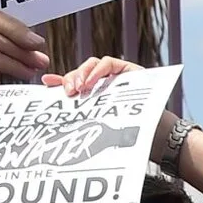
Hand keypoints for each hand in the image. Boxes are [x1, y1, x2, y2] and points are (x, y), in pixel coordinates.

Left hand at [46, 56, 189, 167]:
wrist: (156, 140)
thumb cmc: (127, 136)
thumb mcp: (96, 124)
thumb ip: (77, 112)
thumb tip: (55, 104)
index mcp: (96, 96)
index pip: (74, 82)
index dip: (59, 81)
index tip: (46, 83)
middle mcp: (105, 84)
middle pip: (82, 73)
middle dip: (71, 79)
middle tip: (68, 92)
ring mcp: (118, 77)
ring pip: (93, 65)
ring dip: (82, 73)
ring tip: (79, 88)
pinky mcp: (130, 70)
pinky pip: (109, 63)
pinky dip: (97, 70)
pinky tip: (90, 82)